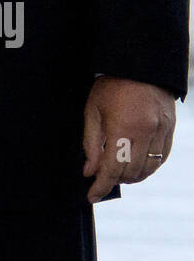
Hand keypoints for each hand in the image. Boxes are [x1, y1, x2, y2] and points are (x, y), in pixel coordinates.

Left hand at [82, 76, 175, 202]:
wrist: (141, 65)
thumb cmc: (112, 85)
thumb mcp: (93, 110)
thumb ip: (91, 143)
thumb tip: (90, 171)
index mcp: (123, 128)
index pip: (112, 169)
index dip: (101, 186)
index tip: (92, 196)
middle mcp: (146, 133)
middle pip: (130, 172)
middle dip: (115, 180)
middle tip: (101, 179)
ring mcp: (162, 132)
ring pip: (148, 169)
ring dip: (132, 176)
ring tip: (118, 173)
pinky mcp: (170, 130)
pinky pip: (162, 158)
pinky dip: (149, 167)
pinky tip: (137, 165)